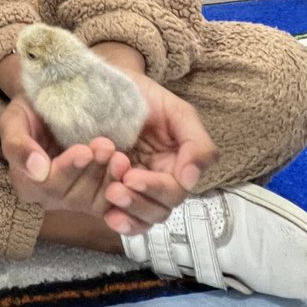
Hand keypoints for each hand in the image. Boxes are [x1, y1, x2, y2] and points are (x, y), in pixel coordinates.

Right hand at [0, 93, 131, 218]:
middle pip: (72, 195)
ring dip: (109, 178)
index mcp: (27, 183)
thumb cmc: (30, 111)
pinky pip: (111, 202)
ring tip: (120, 156)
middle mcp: (49, 197)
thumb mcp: (14, 120)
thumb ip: (17, 145)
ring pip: (94, 200)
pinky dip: (120, 186)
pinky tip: (127, 167)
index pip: (46, 184)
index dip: (67, 170)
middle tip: (106, 146)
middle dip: (91, 170)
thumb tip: (36, 170)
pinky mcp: (97, 197)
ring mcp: (75, 200)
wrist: (52, 104)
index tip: (84, 150)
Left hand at [99, 69, 218, 234]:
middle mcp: (160, 182)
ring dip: (128, 212)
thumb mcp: (178, 113)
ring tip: (110, 196)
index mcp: (178, 167)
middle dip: (138, 202)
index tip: (130, 177)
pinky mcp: (113, 190)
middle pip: (159, 209)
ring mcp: (137, 189)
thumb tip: (192, 179)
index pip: (175, 190)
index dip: (155, 188)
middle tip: (114, 190)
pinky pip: (123, 216)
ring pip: (143, 218)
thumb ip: (196, 143)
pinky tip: (109, 217)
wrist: (112, 85)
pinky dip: (120, 221)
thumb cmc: (147, 97)